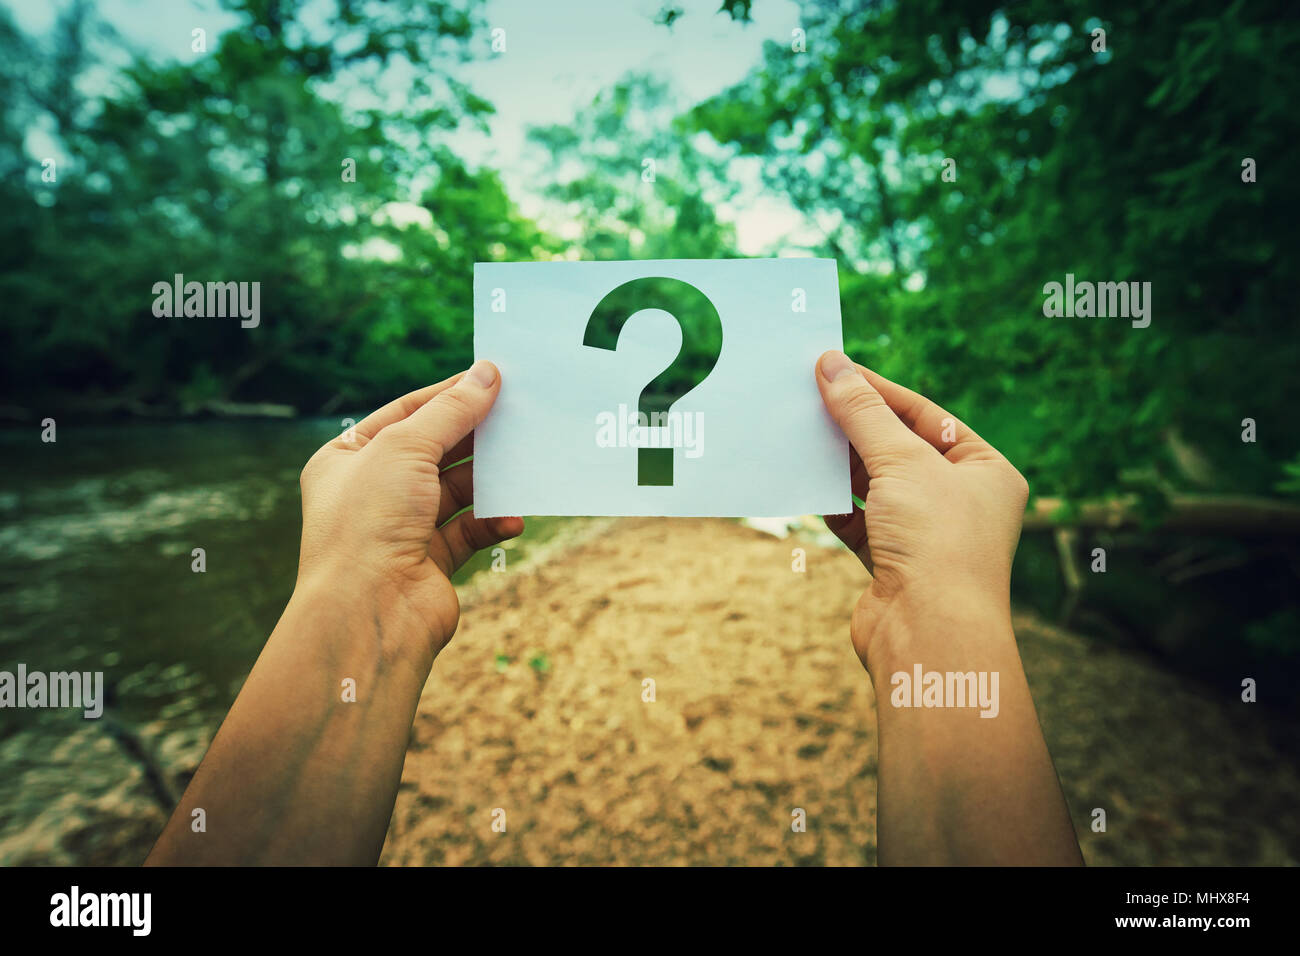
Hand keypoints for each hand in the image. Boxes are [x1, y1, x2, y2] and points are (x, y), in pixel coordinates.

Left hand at [296, 361, 522, 662]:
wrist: (369, 613)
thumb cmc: (367, 524)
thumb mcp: (406, 447)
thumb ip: (451, 410)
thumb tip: (487, 373)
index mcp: (345, 459)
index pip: (403, 414)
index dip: (447, 395)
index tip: (490, 378)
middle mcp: (370, 493)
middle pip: (434, 451)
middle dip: (474, 436)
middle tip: (518, 415)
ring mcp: (400, 529)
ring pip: (456, 491)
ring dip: (489, 479)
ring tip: (523, 463)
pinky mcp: (430, 562)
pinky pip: (470, 531)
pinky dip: (493, 522)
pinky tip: (512, 518)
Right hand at [815, 350, 1029, 671]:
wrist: (928, 635)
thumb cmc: (937, 543)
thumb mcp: (900, 461)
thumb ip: (862, 412)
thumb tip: (832, 365)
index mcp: (987, 472)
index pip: (927, 416)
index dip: (879, 391)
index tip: (834, 369)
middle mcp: (962, 503)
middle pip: (899, 449)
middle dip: (855, 428)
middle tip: (809, 397)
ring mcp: (927, 536)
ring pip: (875, 486)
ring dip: (840, 464)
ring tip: (800, 435)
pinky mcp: (893, 565)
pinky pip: (859, 522)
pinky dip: (833, 504)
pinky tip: (806, 484)